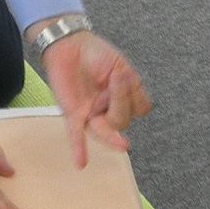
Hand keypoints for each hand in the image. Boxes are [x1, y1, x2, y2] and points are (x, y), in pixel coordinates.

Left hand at [37, 29, 151, 168]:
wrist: (70, 45)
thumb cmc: (95, 53)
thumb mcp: (120, 65)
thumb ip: (130, 85)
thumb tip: (133, 100)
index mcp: (123, 97)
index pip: (139, 108)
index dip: (134, 96)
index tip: (124, 75)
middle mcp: (108, 109)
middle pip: (122, 120)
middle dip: (121, 101)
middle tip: (114, 79)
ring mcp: (91, 113)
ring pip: (105, 130)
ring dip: (112, 138)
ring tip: (123, 145)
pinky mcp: (73, 114)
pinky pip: (76, 134)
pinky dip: (79, 148)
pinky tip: (81, 163)